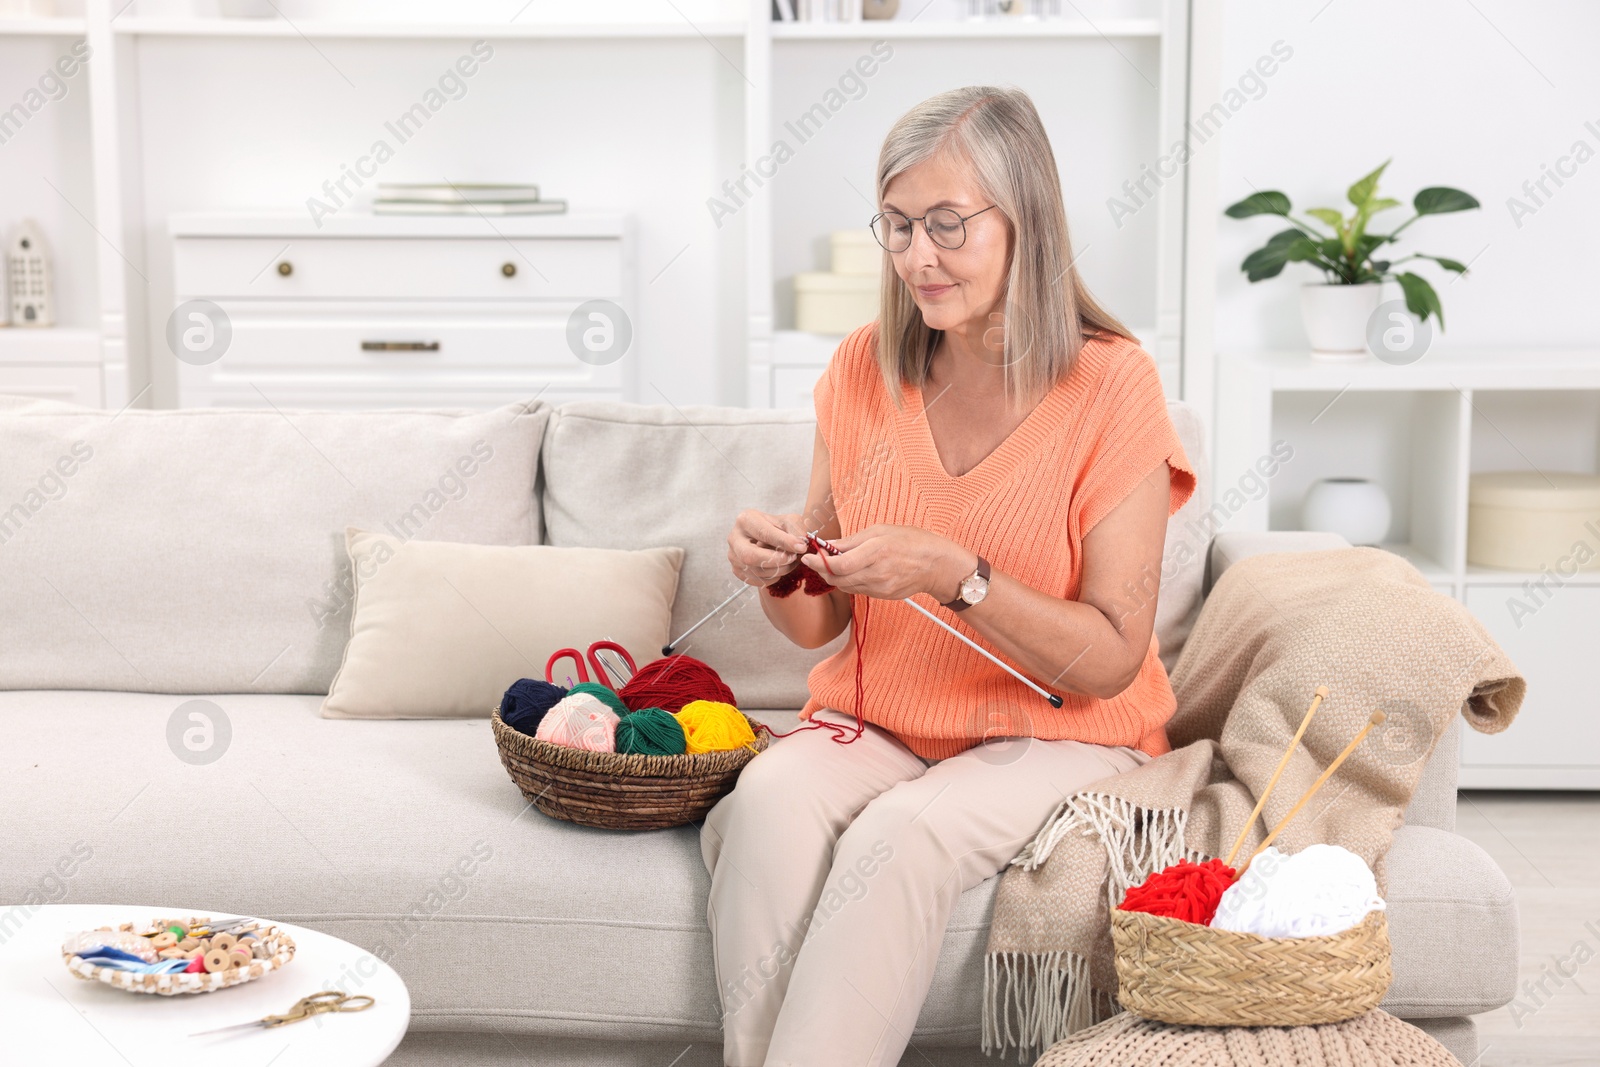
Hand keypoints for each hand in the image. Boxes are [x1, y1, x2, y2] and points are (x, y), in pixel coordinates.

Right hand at [728, 510, 810, 587]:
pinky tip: (781, 569)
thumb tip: (800, 545)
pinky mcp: (737, 570)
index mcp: (746, 520)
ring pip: (755, 570)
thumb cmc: (778, 527)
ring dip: (778, 570)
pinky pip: (756, 580)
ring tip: (791, 563)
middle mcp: (734, 538)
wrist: (768, 537)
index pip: (763, 533)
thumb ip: (795, 530)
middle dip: (775, 560)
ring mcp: (733, 556)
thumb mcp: (789, 521)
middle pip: (750, 556)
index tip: (801, 547)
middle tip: (793, 558)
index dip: (784, 542)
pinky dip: (772, 578)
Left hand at [802, 524, 975, 602]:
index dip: (819, 563)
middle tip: (815, 559)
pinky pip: (858, 590)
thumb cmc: (911, 541)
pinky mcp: (882, 596)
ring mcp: (880, 588)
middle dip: (822, 570)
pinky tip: (853, 570)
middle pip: (837, 578)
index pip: (838, 564)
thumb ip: (852, 541)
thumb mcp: (880, 531)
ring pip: (845, 586)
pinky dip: (849, 581)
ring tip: (833, 563)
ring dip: (834, 576)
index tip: (808, 556)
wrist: (937, 565)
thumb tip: (827, 546)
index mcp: (876, 552)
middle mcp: (876, 573)